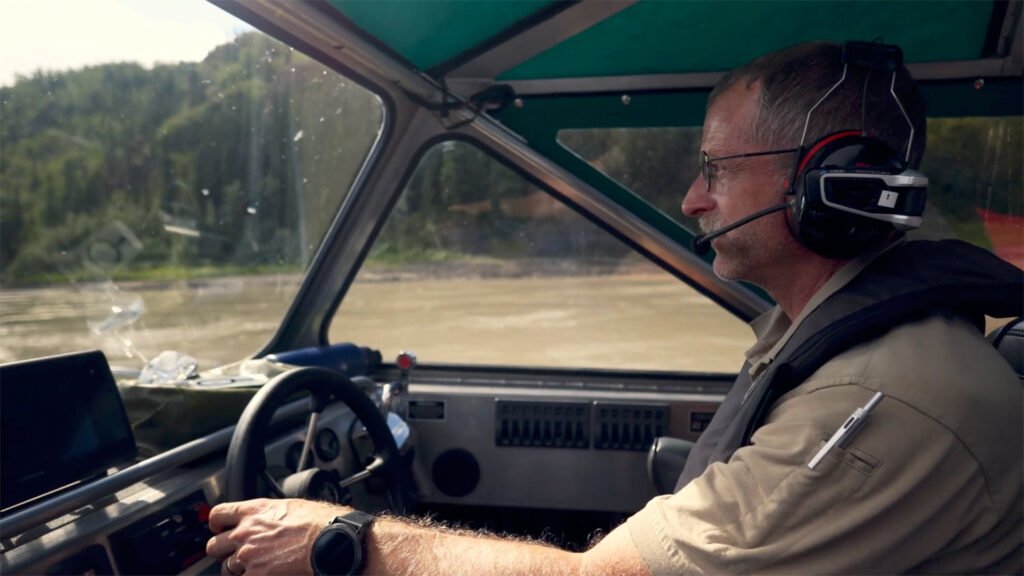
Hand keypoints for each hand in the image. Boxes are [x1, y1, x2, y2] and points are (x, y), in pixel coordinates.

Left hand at [206, 498, 346, 575]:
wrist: (329, 542)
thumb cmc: (319, 523)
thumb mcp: (291, 506)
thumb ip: (270, 514)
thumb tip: (268, 520)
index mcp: (254, 511)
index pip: (218, 515)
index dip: (218, 524)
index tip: (221, 529)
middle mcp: (245, 533)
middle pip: (214, 545)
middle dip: (224, 551)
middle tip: (237, 554)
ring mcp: (247, 556)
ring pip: (226, 568)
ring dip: (238, 569)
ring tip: (255, 568)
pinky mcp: (255, 575)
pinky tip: (263, 574)